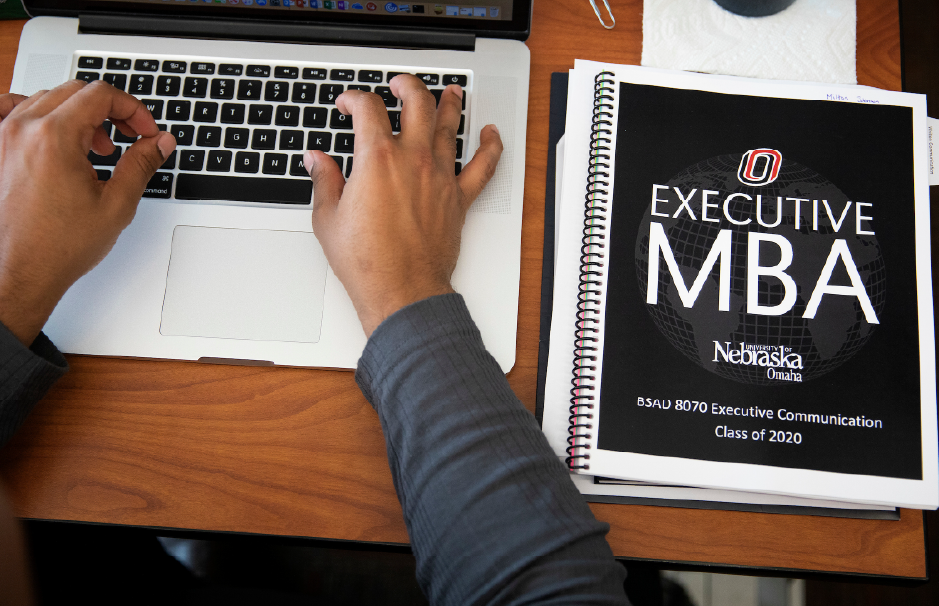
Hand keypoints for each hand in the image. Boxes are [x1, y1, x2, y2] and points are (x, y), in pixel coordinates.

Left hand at [0, 80, 175, 346]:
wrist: (18, 272)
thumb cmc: (57, 247)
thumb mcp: (116, 205)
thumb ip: (141, 164)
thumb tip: (159, 142)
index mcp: (55, 137)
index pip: (101, 95)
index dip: (132, 109)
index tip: (144, 130)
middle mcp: (24, 129)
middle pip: (75, 92)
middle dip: (109, 111)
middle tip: (128, 137)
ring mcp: (3, 137)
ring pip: (47, 100)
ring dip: (78, 115)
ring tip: (95, 148)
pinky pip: (11, 110)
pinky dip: (37, 114)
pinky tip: (52, 134)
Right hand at [305, 75, 502, 336]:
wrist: (401, 290)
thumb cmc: (367, 262)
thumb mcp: (328, 219)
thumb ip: (324, 182)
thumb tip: (317, 161)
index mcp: (376, 160)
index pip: (368, 109)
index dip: (354, 99)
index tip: (348, 104)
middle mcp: (412, 161)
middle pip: (417, 104)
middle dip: (406, 86)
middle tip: (399, 85)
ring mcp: (439, 177)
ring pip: (450, 126)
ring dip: (449, 103)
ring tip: (449, 91)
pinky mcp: (458, 198)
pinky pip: (483, 166)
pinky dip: (490, 146)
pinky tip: (490, 134)